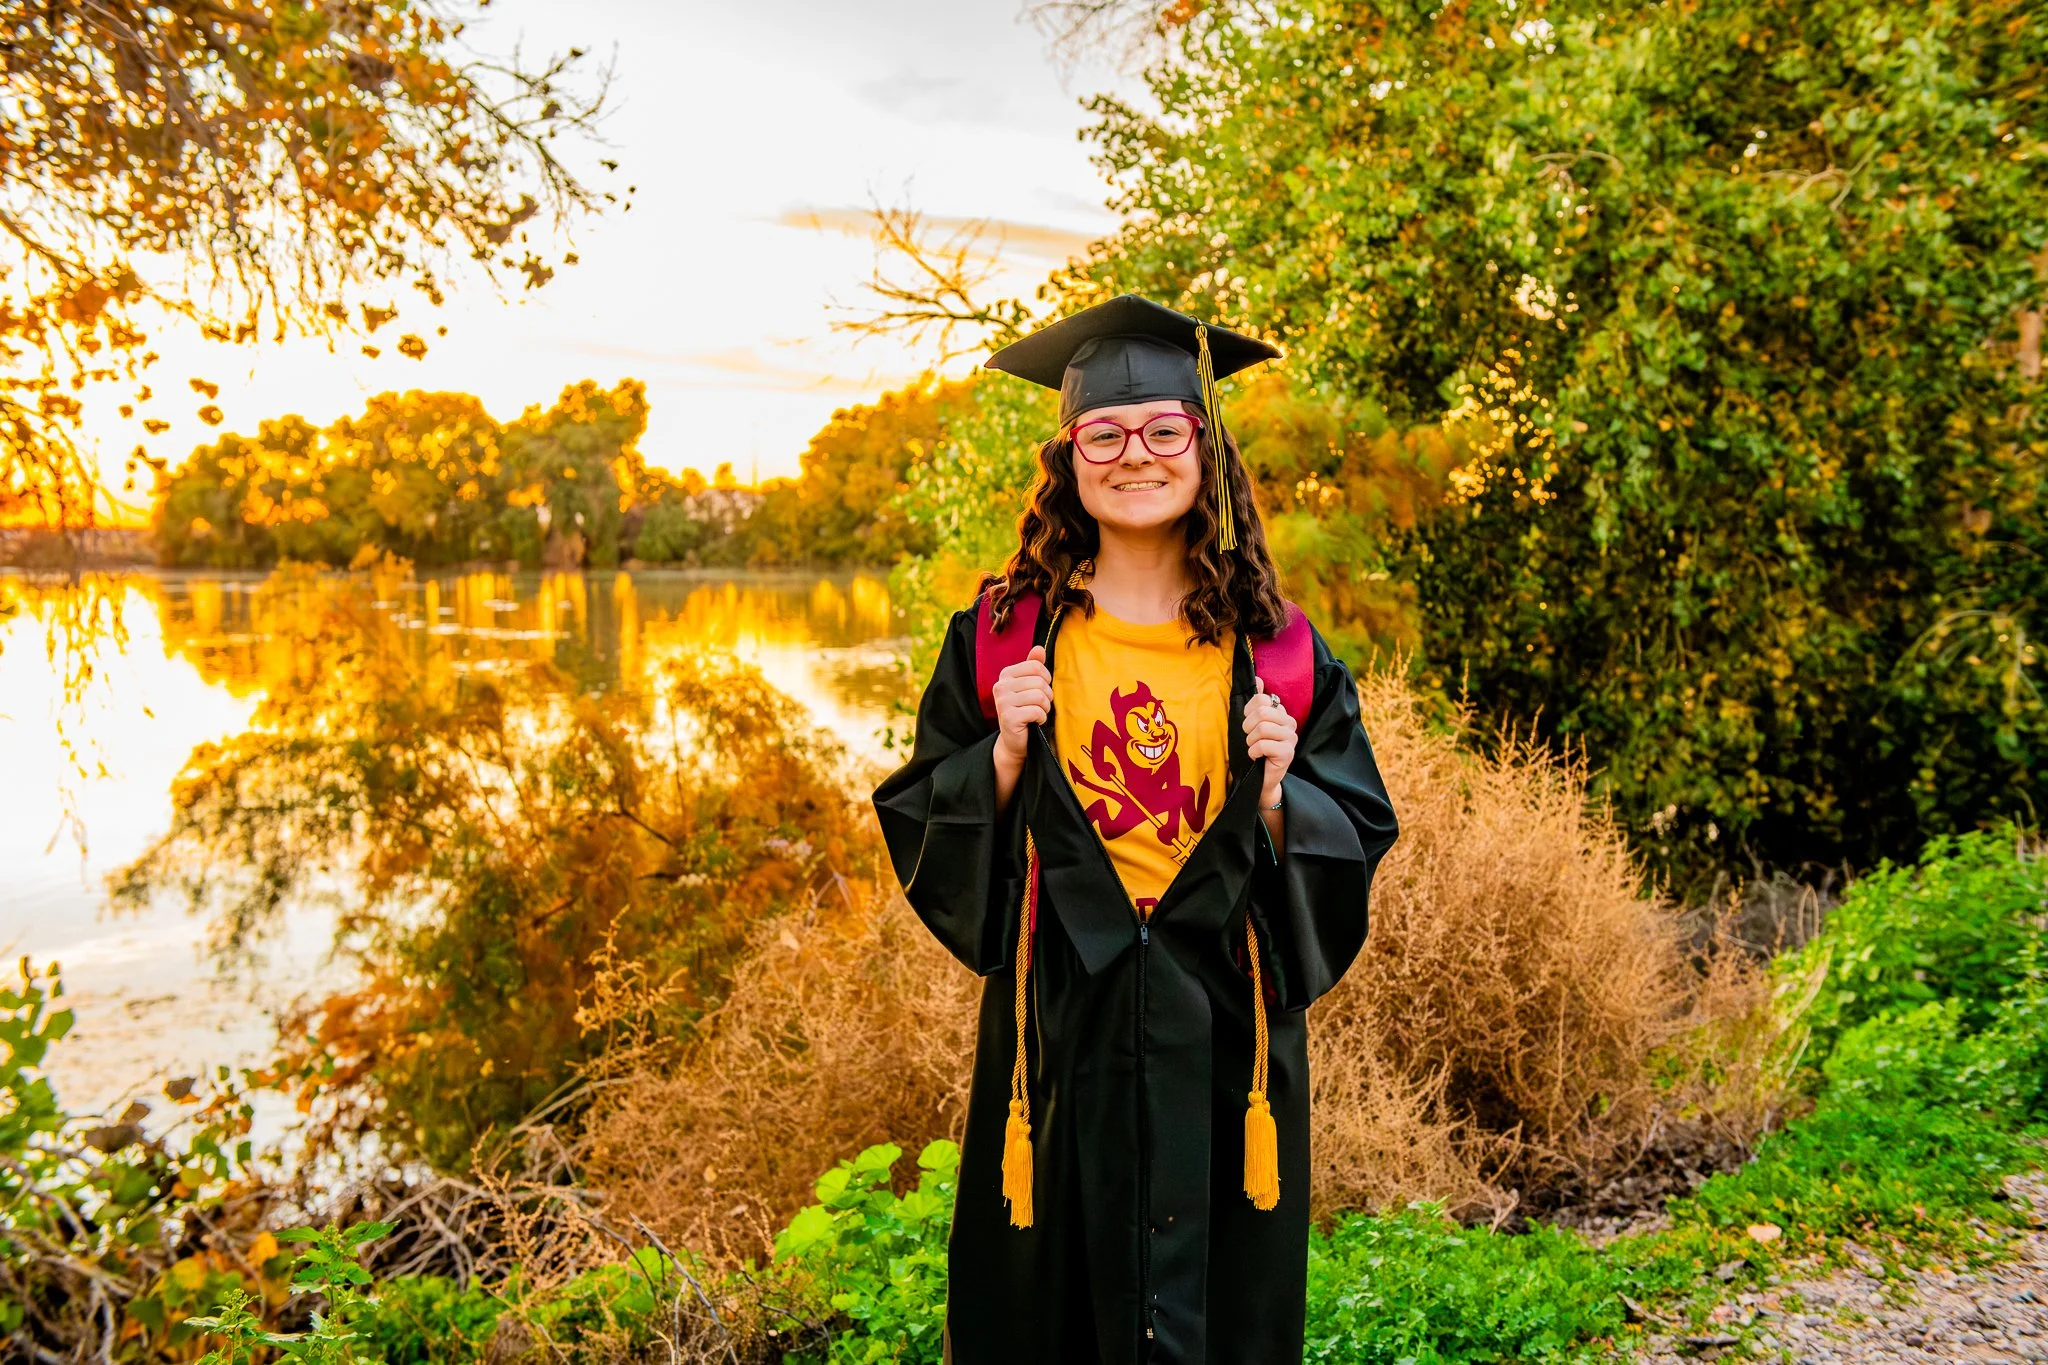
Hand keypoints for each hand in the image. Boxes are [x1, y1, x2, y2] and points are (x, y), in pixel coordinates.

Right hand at [992, 645, 1051, 762]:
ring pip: (1039, 696)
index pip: (1036, 666)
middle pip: (1039, 681)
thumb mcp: (1029, 686)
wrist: (1015, 740)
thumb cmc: (1025, 710)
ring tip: (1037, 713)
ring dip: (1045, 708)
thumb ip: (1033, 667)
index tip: (1041, 690)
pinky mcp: (1008, 717)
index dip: (1046, 679)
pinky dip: (1041, 718)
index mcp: (1005, 674)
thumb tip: (1039, 648)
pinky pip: (1036, 711)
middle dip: (1047, 696)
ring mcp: (1002, 702)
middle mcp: (1000, 686)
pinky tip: (1034, 722)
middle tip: (1040, 706)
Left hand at [1243, 674, 1297, 806]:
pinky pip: (1263, 745)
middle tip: (1249, 738)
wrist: (1260, 779)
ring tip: (1253, 748)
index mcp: (1282, 713)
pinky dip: (1253, 752)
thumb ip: (1256, 702)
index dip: (1248, 712)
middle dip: (1248, 727)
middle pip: (1262, 713)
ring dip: (1250, 741)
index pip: (1262, 699)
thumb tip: (1257, 678)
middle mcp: (1290, 723)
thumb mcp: (1252, 724)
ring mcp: (1291, 738)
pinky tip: (1257, 757)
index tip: (1248, 725)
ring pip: (1262, 728)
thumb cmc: (1255, 750)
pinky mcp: (1288, 753)